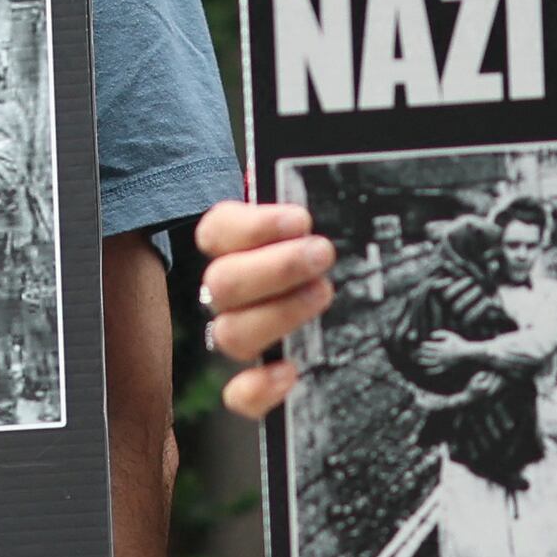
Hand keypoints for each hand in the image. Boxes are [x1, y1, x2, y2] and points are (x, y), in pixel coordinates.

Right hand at [197, 198, 333, 417]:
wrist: (339, 290)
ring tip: (323, 293)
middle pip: (222, 285)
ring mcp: (240, 333)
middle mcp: (229, 290)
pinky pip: (238, 394)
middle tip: (322, 254)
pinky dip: (258, 387)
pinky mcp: (257, 378)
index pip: (216, 231)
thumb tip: (323, 161)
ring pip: (230, 334)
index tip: (301, 220)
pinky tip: (291, 370)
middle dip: (275, 269)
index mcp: (234, 243)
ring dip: (278, 314)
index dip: (252, 227)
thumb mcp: (324, 204)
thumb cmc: (324, 241)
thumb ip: (315, 188)